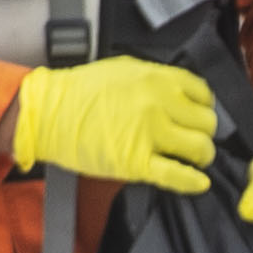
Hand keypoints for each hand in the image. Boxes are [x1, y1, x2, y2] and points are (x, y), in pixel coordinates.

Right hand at [8, 59, 219, 192]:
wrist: (46, 112)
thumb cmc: (79, 91)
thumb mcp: (124, 70)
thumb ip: (156, 79)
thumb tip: (180, 95)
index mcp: (158, 79)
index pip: (203, 93)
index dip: (203, 107)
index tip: (197, 115)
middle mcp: (159, 104)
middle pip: (206, 122)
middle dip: (203, 132)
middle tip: (193, 138)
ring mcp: (149, 134)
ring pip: (200, 148)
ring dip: (201, 155)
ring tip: (192, 158)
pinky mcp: (137, 162)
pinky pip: (177, 175)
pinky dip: (192, 182)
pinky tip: (199, 183)